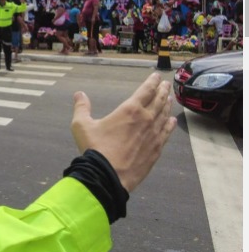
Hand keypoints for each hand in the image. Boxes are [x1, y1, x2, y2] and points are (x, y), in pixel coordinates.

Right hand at [70, 73, 176, 191]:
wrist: (108, 176)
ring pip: (164, 115)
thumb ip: (81, 108)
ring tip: (169, 98)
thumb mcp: (81, 126)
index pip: (145, 91)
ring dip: (167, 105)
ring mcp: (154, 134)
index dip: (152, 81)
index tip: (157, 76)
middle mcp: (146, 119)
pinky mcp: (156, 149)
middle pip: (158, 100)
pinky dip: (170, 124)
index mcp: (130, 110)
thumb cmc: (94, 148)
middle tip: (166, 83)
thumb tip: (79, 94)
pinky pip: (166, 133)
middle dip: (162, 90)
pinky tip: (172, 121)